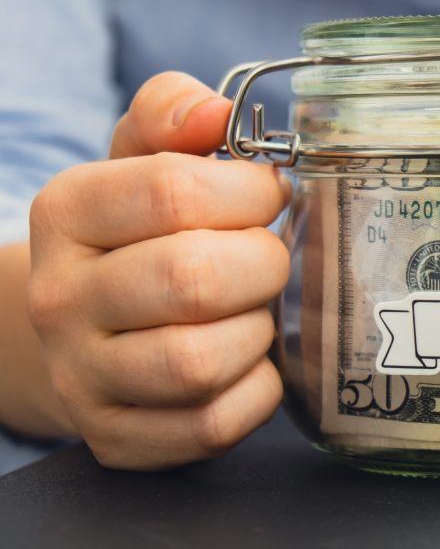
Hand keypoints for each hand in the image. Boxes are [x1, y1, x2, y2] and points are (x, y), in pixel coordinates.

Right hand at [28, 72, 289, 469]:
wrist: (82, 328)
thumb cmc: (136, 233)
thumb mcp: (139, 158)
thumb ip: (173, 115)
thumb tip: (216, 111)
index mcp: (66, 212)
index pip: (173, 191)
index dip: (249, 191)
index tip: (270, 194)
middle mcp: (60, 299)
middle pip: (193, 279)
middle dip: (263, 263)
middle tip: (269, 258)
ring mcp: (83, 377)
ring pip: (200, 362)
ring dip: (257, 331)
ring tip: (254, 310)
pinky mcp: (117, 437)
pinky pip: (213, 424)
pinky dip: (257, 391)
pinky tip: (249, 361)